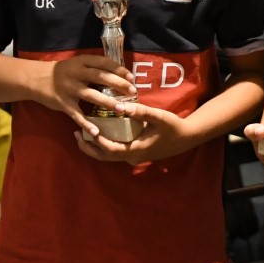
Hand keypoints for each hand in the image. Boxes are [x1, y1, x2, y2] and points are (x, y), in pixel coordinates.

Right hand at [45, 54, 134, 134]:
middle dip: (119, 84)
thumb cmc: (64, 72)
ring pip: (92, 95)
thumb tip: (119, 74)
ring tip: (121, 109)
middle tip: (133, 91)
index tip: (131, 77)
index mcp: (82, 62)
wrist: (37, 79)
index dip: (119, 69)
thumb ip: (94, 67)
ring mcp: (70, 89)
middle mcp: (76, 74)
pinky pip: (77, 114)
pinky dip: (86, 124)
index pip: (104, 63)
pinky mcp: (63, 103)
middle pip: (101, 77)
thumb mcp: (78, 63)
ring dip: (108, 102)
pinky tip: (97, 131)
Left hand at [73, 102, 200, 164]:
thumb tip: (119, 105)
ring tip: (83, 134)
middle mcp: (132, 157)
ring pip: (109, 156)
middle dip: (88, 147)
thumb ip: (140, 111)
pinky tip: (101, 135)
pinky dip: (104, 147)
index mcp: (136, 149)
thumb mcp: (158, 116)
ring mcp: (134, 157)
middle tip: (76, 134)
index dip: (97, 141)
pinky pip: (115, 153)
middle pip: (104, 157)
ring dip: (95, 147)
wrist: (187, 138)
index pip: (110, 149)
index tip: (87, 129)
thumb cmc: (173, 127)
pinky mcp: (136, 153)